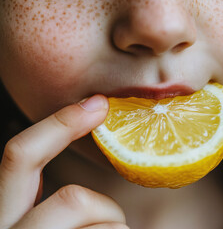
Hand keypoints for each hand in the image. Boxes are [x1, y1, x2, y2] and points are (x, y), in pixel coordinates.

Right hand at [0, 95, 127, 228]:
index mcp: (6, 212)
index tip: (99, 103)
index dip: (58, 125)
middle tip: (114, 222)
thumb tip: (96, 134)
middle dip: (105, 207)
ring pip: (103, 224)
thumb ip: (59, 199)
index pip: (20, 155)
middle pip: (71, 198)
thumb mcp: (50, 222)